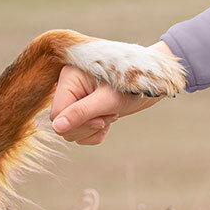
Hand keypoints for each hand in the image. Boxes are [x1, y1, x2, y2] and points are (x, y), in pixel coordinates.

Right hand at [51, 41, 178, 145]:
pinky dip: (95, 132)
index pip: (56, 114)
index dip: (76, 123)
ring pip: (70, 130)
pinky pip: (80, 132)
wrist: (152, 83)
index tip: (100, 120)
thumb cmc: (133, 85)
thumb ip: (81, 113)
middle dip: (87, 126)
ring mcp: (76, 98)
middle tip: (109, 116)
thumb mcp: (108, 100)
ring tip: (112, 114)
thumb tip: (57, 128)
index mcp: (69, 77)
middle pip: (62, 124)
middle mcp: (68, 87)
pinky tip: (109, 120)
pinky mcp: (84, 107)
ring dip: (93, 129)